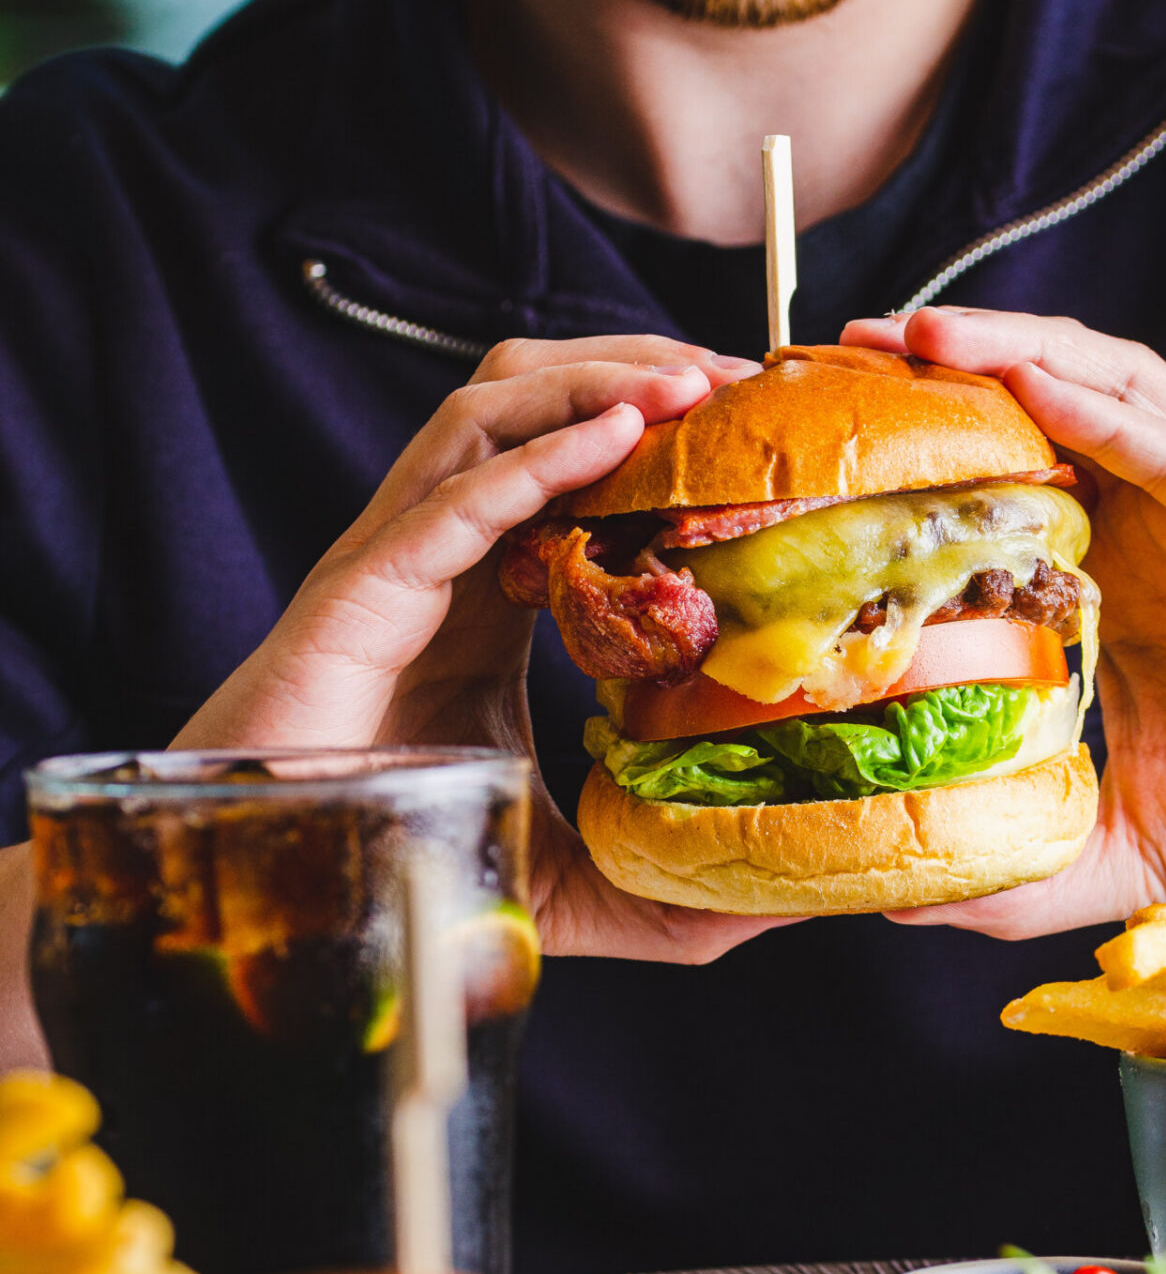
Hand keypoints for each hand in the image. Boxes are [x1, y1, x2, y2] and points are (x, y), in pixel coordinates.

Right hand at [175, 335, 786, 961]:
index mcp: (490, 594)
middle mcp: (446, 554)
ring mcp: (400, 559)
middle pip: (535, 401)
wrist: (281, 883)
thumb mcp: (567, 881)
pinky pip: (455, 495)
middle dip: (635, 365)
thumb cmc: (403, 863)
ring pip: (488, 411)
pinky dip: (538, 454)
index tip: (755, 429)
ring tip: (693, 381)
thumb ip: (664, 895)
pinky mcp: (363, 590)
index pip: (576, 463)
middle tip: (742, 382)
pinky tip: (620, 432)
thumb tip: (776, 908)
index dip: (660, 426)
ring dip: (594, 379)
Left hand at [842, 307, 1165, 935]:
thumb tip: (895, 896)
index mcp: (1116, 592)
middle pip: (1047, 414)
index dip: (925, 458)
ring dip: (1017, 354)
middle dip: (951, 372)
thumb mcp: (1111, 855)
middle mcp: (1161, 538)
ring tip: (922, 336)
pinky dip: (1107, 411)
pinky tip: (1034, 381)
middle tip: (847, 351)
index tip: (825, 445)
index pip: (1008, 492)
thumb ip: (1013, 870)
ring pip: (1113, 397)